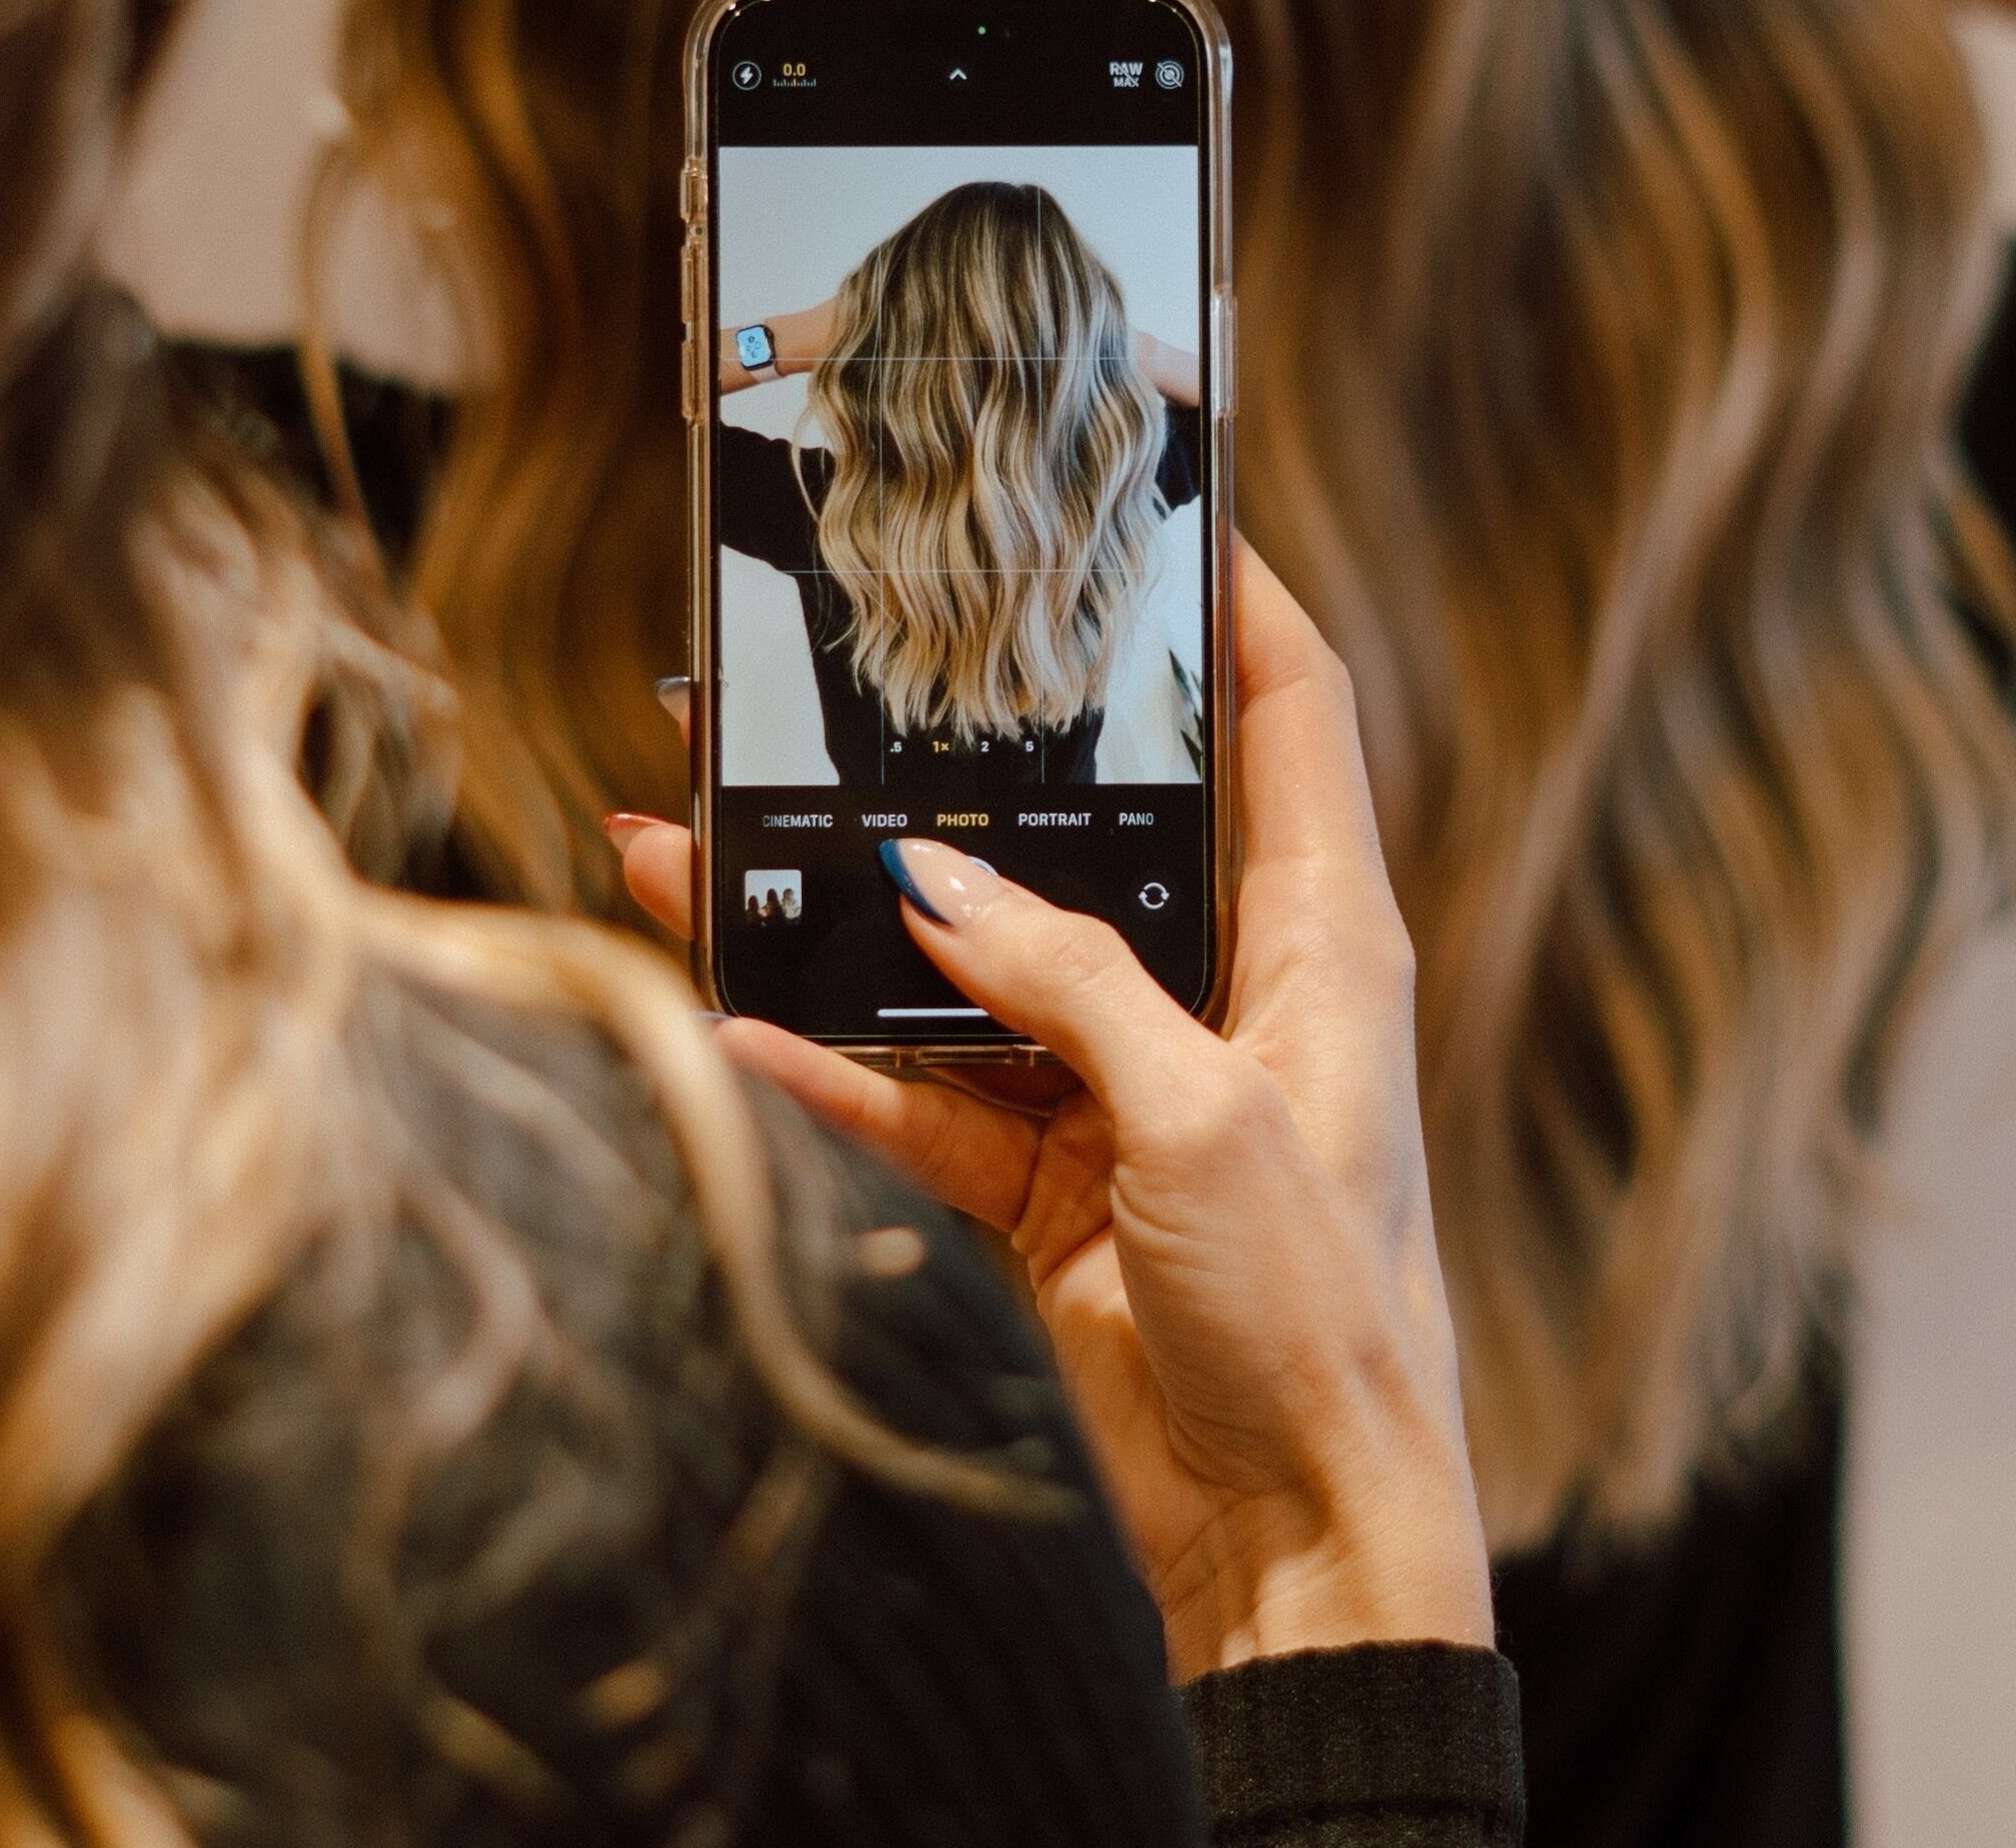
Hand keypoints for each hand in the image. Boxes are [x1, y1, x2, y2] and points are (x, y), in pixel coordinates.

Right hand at [613, 546, 1491, 1676]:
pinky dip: (834, 1063)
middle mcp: (1226, 985)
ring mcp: (1126, 1082)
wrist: (1302, 1545)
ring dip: (839, 916)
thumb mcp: (1208, 1123)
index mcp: (1320, 933)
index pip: (1285, 701)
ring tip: (692, 838)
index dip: (1227, 580)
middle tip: (825, 670)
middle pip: (1081, 823)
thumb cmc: (1323, 1321)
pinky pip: (924, 1093)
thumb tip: (928, 880)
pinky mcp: (1053, 1182)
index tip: (1146, 470)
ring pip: (964, 961)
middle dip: (952, 752)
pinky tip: (730, 1013)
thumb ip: (1071, 984)